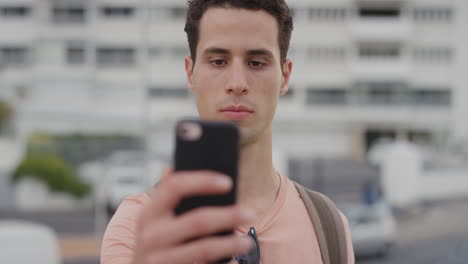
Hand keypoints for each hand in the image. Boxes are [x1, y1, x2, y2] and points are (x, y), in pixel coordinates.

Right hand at [133, 169, 254, 263]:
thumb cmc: (156, 243)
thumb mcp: (156, 221)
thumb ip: (175, 202)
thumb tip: (213, 180)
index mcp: (149, 213)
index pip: (175, 186)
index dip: (202, 180)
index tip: (228, 182)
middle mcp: (150, 235)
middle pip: (198, 220)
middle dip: (228, 215)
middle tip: (249, 213)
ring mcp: (158, 259)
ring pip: (204, 248)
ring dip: (231, 244)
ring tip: (247, 241)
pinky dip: (223, 263)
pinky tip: (234, 260)